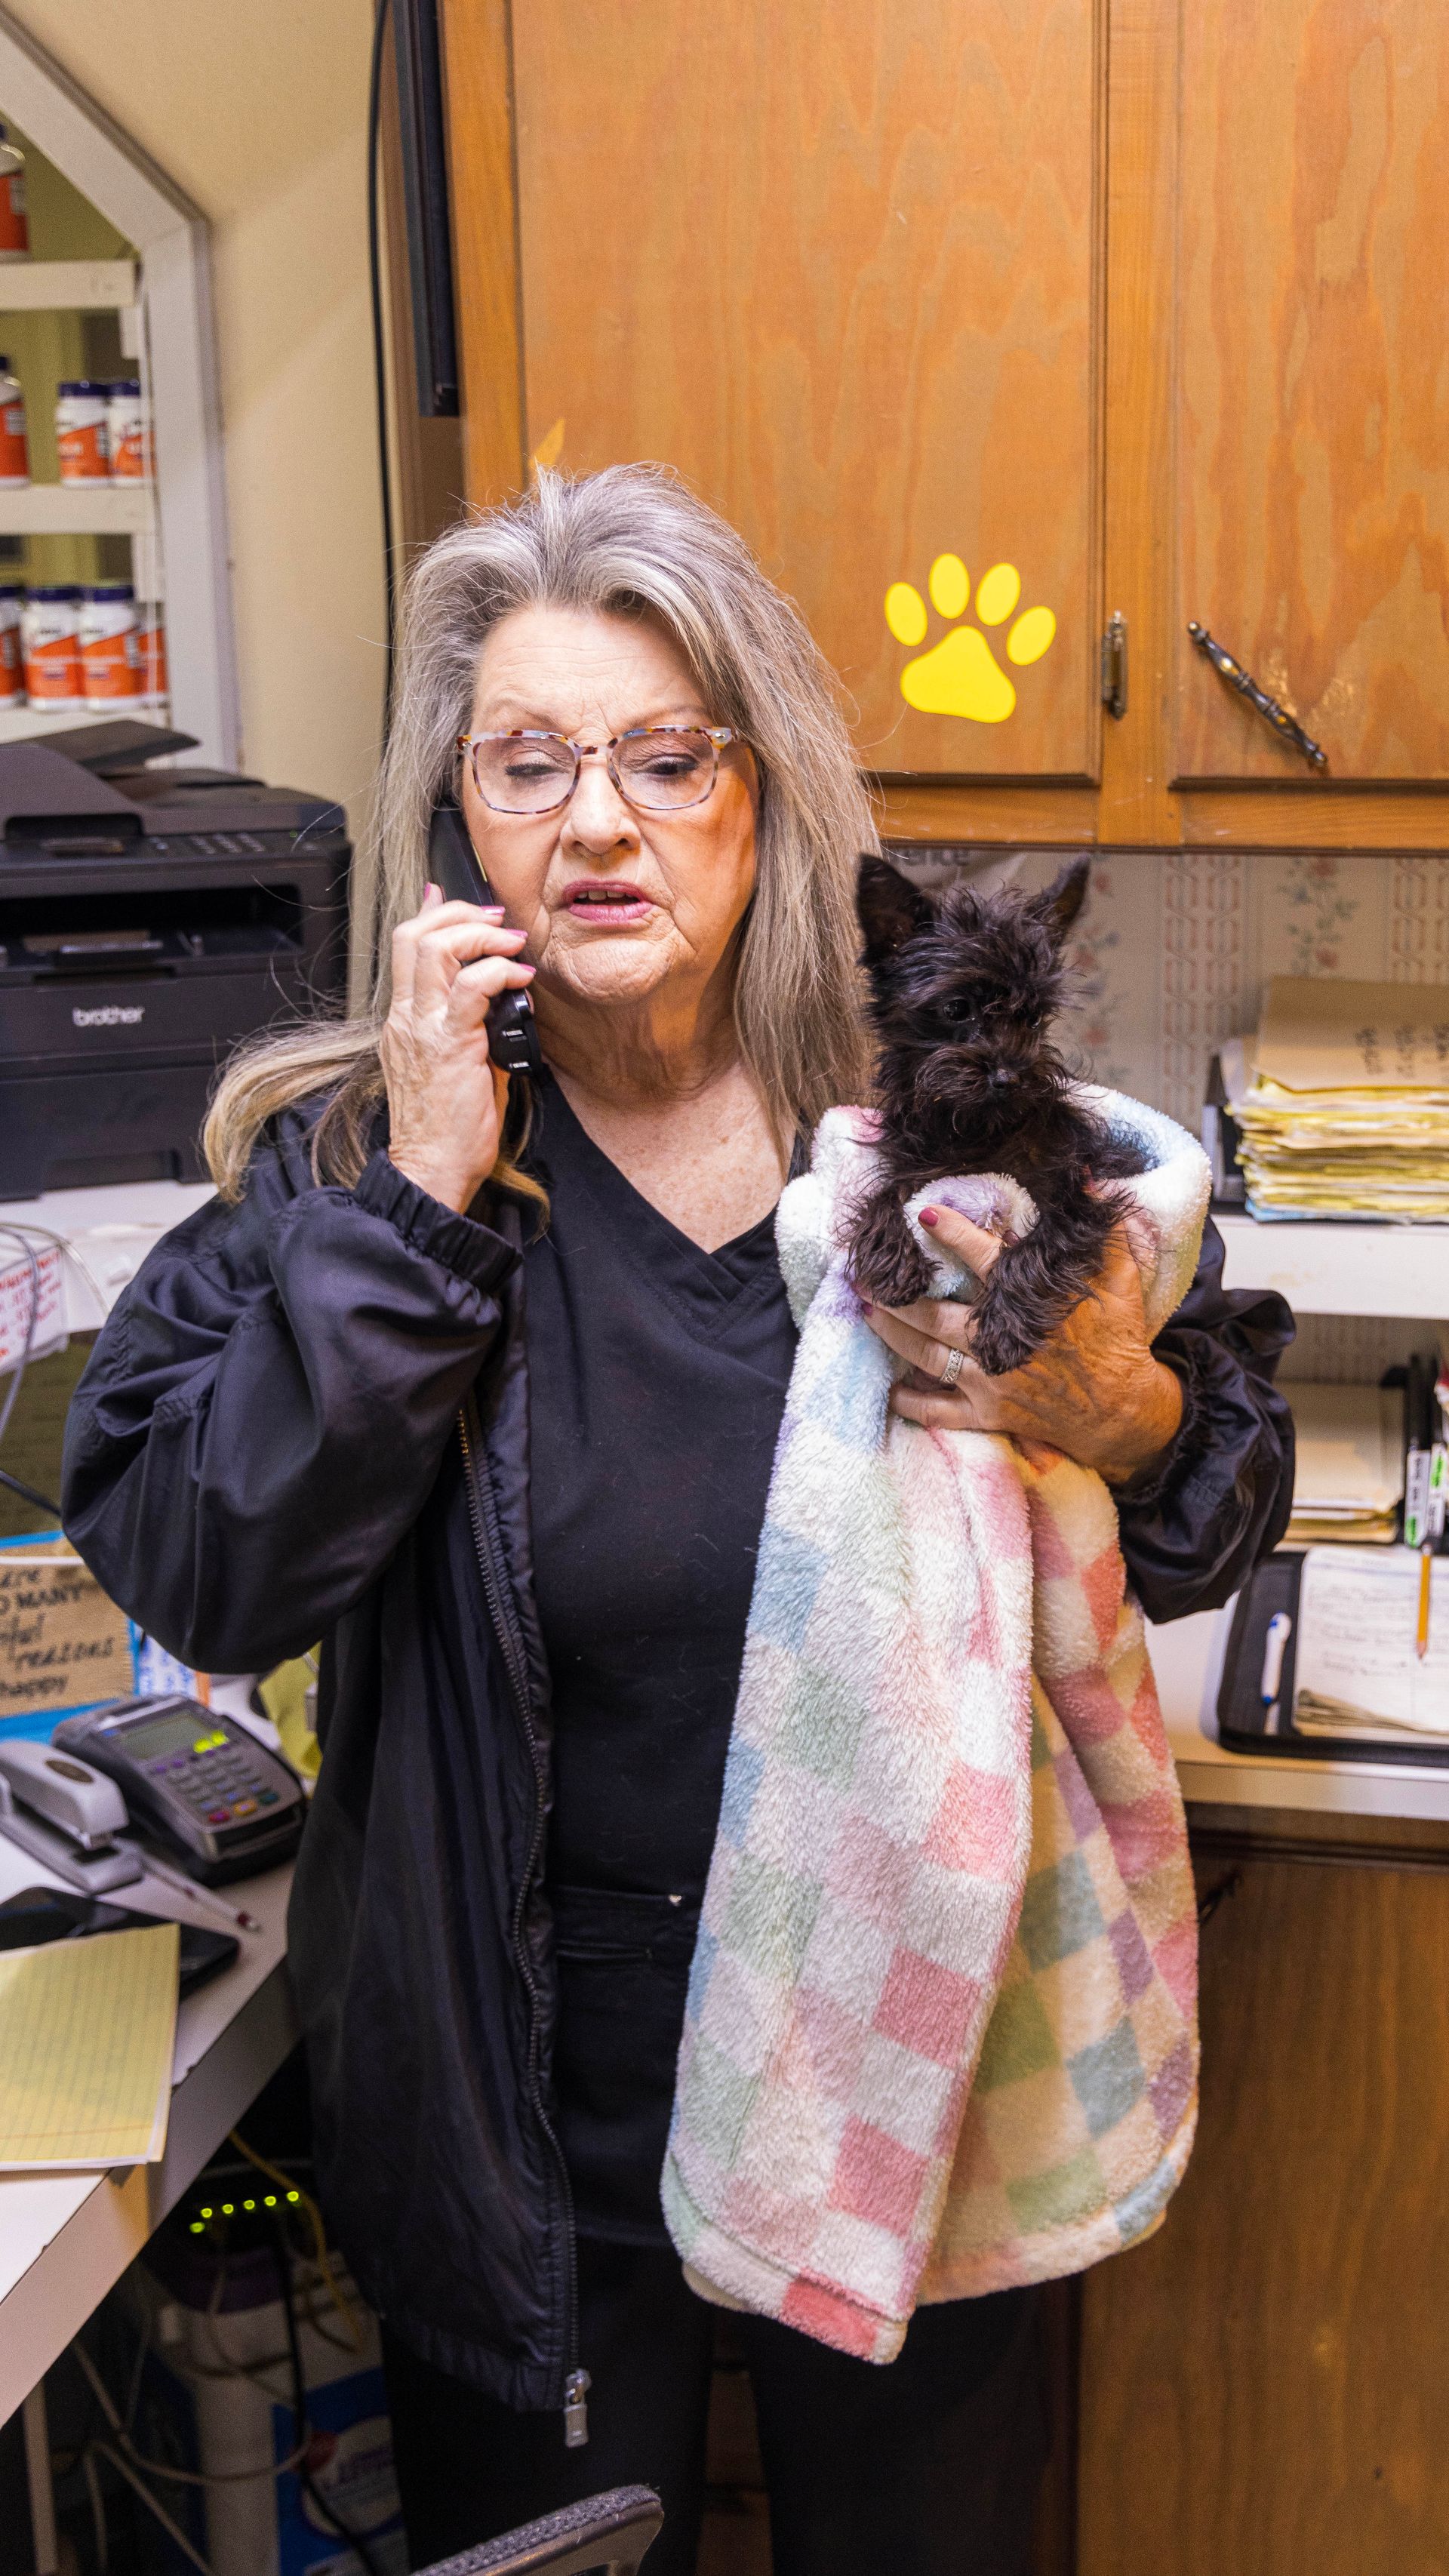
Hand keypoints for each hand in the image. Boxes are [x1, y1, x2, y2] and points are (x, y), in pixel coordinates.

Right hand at [381, 885, 535, 1212]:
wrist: (432, 1169)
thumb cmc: (447, 1127)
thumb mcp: (456, 1063)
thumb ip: (471, 1024)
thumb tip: (500, 996)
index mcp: (404, 1021)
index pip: (405, 947)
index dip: (434, 914)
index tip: (465, 904)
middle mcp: (406, 1018)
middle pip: (414, 935)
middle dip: (460, 914)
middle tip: (497, 919)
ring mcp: (422, 1030)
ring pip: (435, 950)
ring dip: (481, 935)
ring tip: (511, 943)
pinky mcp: (448, 1045)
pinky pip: (471, 989)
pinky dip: (500, 973)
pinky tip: (521, 980)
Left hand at [863, 1205, 1183, 1483]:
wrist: (1123, 1410)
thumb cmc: (1118, 1339)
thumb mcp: (1119, 1278)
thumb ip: (1103, 1228)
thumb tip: (1088, 1176)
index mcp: (1027, 1303)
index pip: (982, 1259)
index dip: (951, 1234)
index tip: (923, 1214)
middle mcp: (1000, 1340)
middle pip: (934, 1314)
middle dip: (895, 1295)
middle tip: (861, 1275)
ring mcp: (990, 1380)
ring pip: (927, 1355)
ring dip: (892, 1333)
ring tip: (866, 1312)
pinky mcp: (989, 1413)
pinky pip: (940, 1411)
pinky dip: (912, 1402)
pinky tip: (891, 1390)